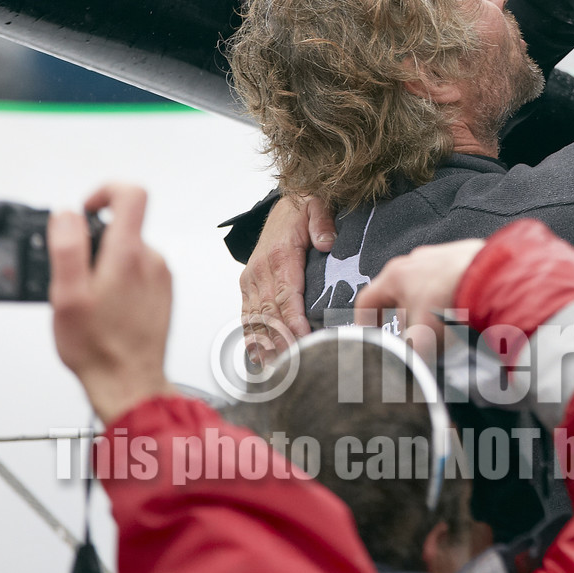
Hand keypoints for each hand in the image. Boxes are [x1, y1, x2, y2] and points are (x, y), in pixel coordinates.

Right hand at [49, 184, 173, 425]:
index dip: (104, 192)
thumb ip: (67, 248)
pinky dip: (118, 282)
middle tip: (75, 277)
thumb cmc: (98, 347)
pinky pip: (136, 272)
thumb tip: (67, 215)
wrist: (129, 382)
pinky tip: (105, 310)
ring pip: (127, 252)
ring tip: (89, 301)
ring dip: (104, 267)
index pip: (131, 194)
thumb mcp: (66, 296)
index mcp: (128, 254)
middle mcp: (151, 260)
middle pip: (123, 227)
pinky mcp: (161, 292)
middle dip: (93, 244)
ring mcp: (159, 276)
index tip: (85, 211)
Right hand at [240, 196, 335, 362]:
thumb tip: (327, 243)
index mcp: (280, 256)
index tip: (303, 340)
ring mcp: (251, 279)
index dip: (293, 321)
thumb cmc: (302, 209)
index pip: (286, 296)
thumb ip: (322, 224)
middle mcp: (261, 270)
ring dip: (264, 344)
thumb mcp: (317, 207)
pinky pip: (246, 313)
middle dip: (280, 341)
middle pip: (269, 314)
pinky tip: (258, 355)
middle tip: (293, 363)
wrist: (284, 204)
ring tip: (275, 368)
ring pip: (255, 318)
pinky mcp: (248, 284)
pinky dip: (250, 335)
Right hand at [353, 239, 485, 362]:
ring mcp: (441, 256)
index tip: (371, 337)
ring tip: (443, 330)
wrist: (494, 279)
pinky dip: (452, 298)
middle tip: (413, 340)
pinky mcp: (466, 257)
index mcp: (395, 276)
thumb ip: (407, 356)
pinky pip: (451, 281)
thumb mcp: (421, 339)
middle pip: (398, 296)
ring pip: (426, 289)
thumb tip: (404, 370)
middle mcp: (416, 261)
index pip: (366, 301)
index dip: (365, 323)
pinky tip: (464, 315)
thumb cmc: (454, 302)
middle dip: (404, 321)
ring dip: (429, 310)